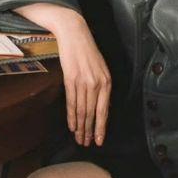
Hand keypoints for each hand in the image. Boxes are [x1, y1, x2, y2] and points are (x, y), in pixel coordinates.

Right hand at [17, 3, 110, 146]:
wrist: (74, 33)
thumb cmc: (86, 50)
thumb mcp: (99, 68)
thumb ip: (100, 86)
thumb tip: (98, 106)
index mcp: (107, 81)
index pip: (104, 110)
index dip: (101, 127)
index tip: (99, 140)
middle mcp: (97, 83)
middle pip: (92, 113)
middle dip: (89, 131)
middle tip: (86, 144)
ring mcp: (84, 81)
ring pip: (82, 110)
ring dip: (80, 127)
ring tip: (78, 138)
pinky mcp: (71, 78)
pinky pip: (72, 102)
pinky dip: (71, 116)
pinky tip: (72, 125)